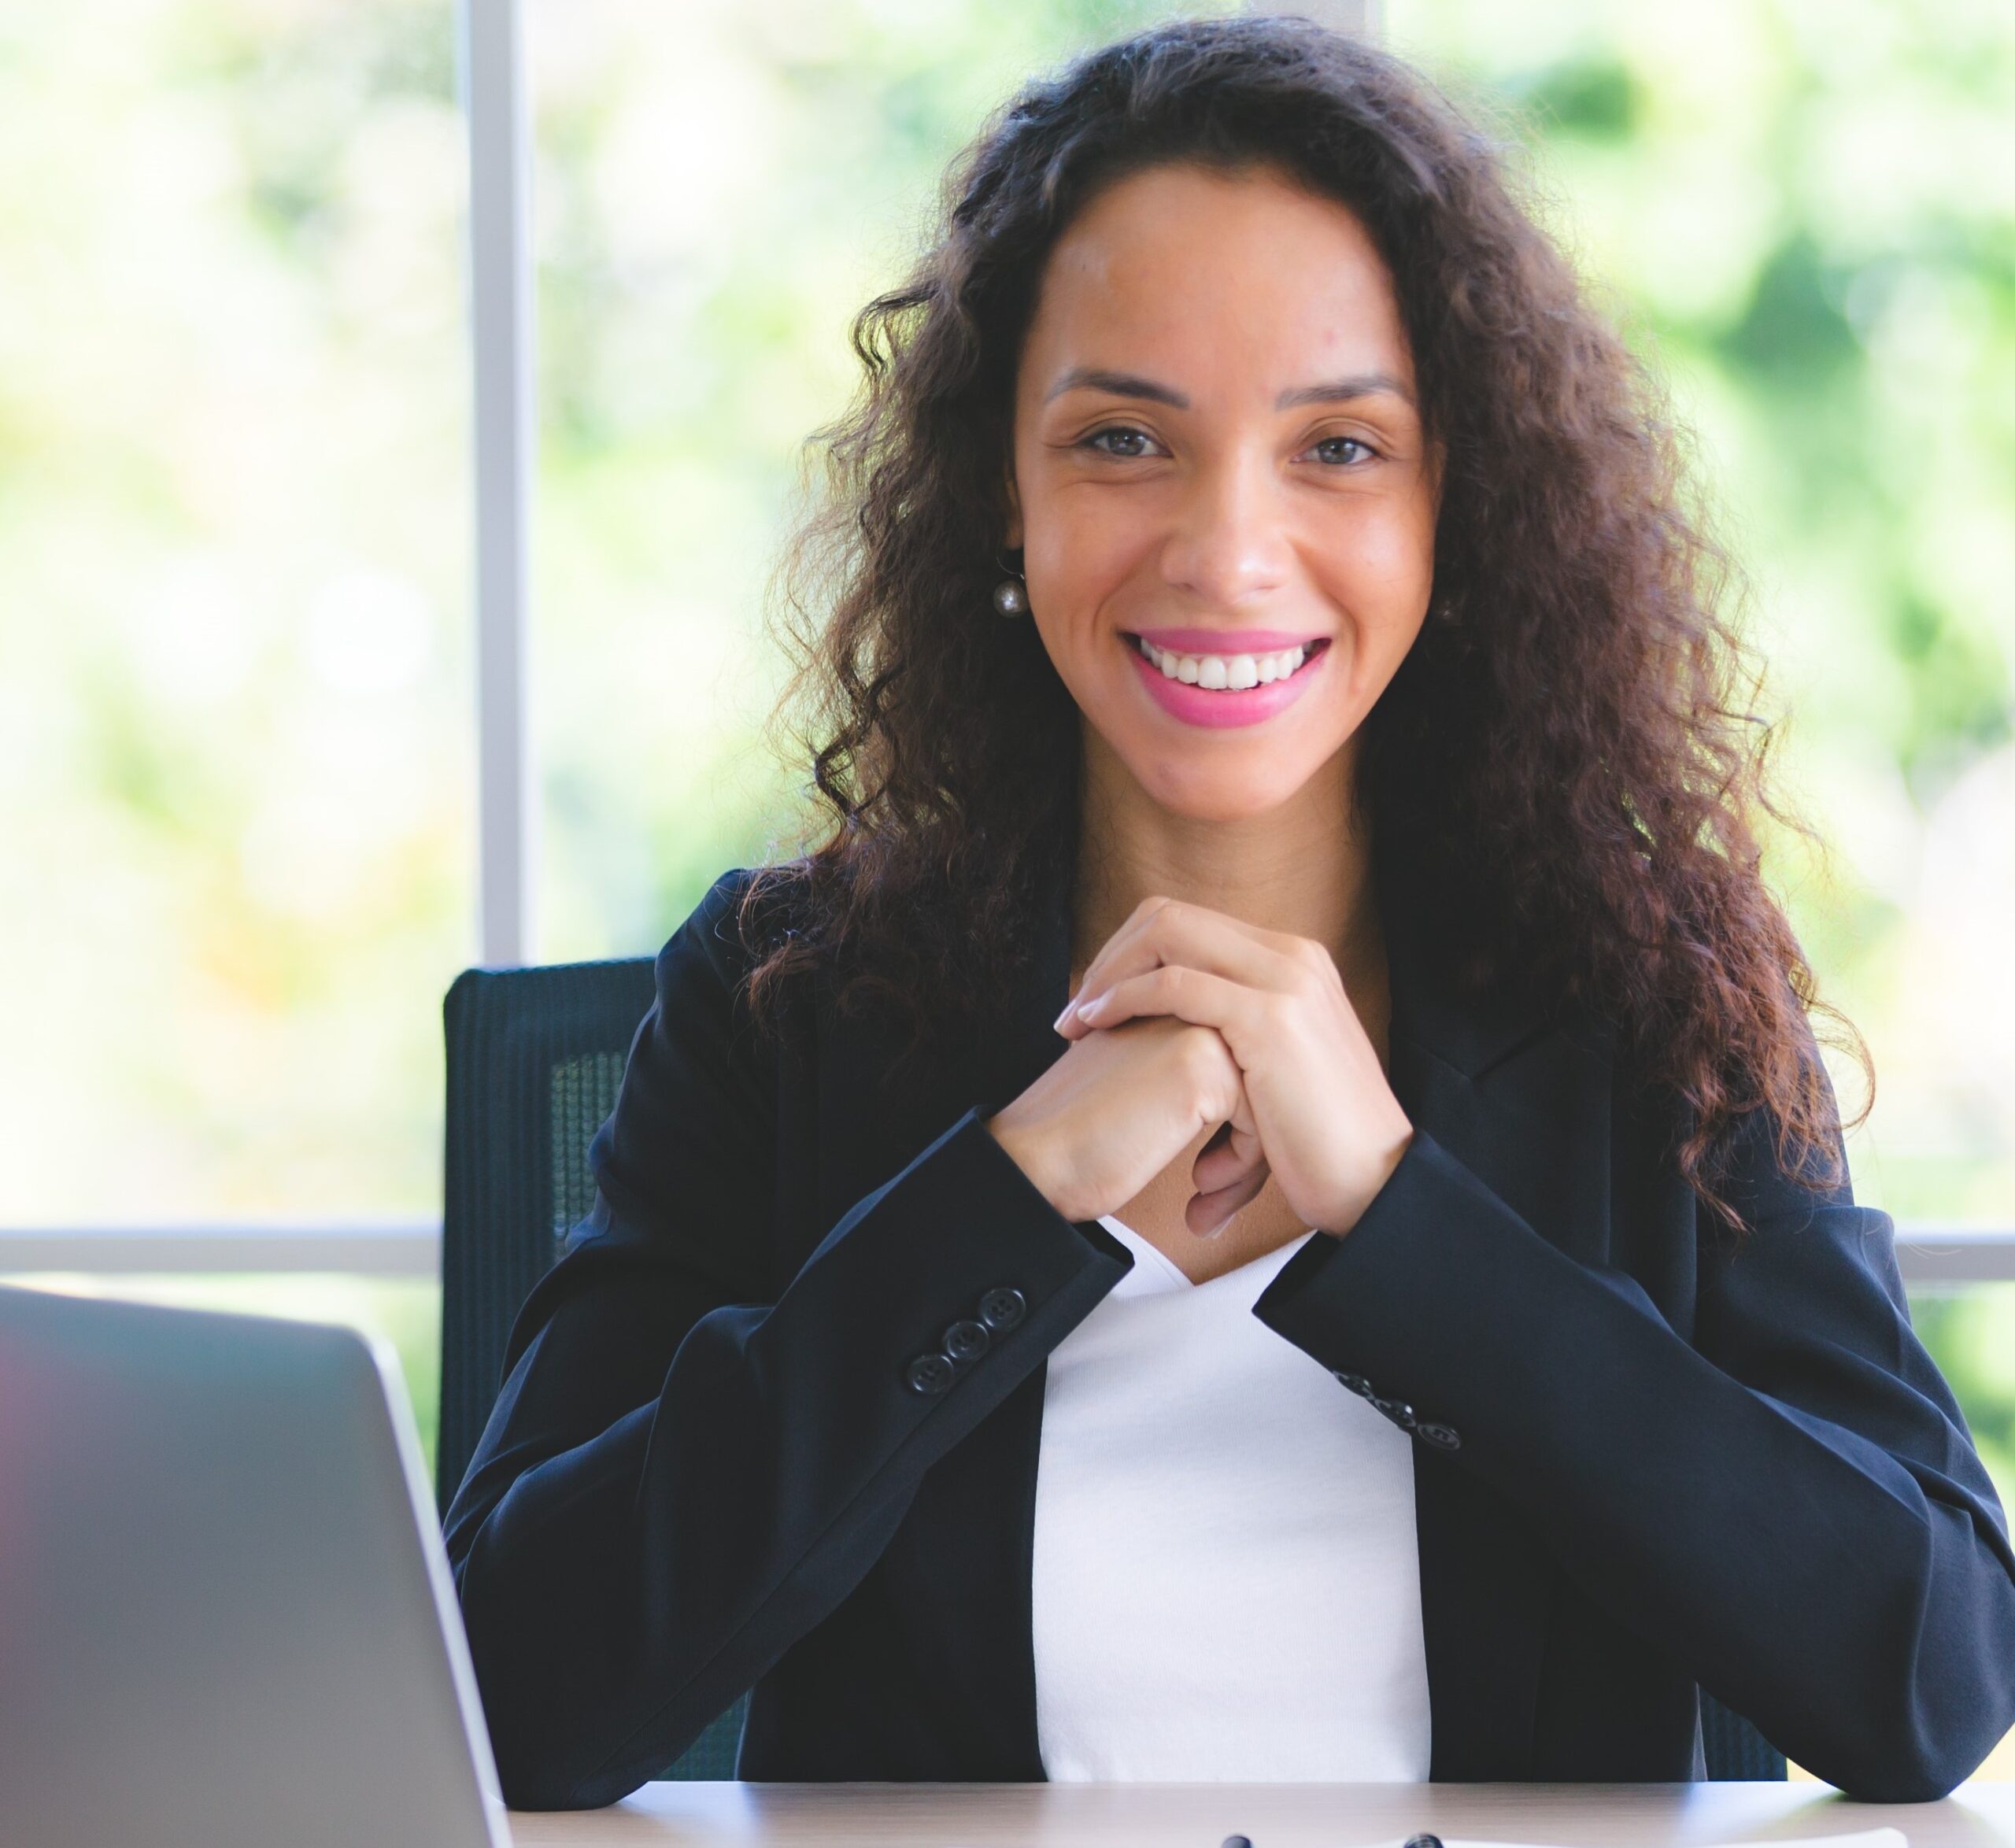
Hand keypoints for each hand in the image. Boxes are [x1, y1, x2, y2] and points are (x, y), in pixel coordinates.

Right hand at [984, 1013, 1262, 1234]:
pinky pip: (1259, 1118)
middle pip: (1262, 1076)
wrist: (1037, 1159)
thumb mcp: (1148, 1093)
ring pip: (1267, 1096)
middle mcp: (1187, 1004)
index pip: (1245, 1062)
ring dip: (1251, 1157)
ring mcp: (1195, 1026)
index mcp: (1172, 1005)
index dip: (1240, 1125)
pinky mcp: (1200, 1062)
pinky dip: (1242, 1163)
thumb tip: (1257, 1123)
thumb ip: (1194, 1081)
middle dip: (1253, 1141)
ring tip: (1212, 1193)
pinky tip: (1202, 1190)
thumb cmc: (1082, 1139)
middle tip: (1217, 1189)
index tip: (1215, 1174)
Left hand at [1054, 895, 1411, 1237]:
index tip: (1094, 1000)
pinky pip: (1175, 984)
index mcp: (1293, 961)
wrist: (1376, 1182)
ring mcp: (1284, 981)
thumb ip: (1237, 1036)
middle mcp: (1291, 956)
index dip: (1130, 954)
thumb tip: (1185, 1034)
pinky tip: (1098, 1026)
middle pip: (1170, 915)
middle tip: (1074, 1008)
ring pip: (1167, 934)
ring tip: (1075, 1023)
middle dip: (1111, 956)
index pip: (1189, 922)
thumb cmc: (1322, 1143)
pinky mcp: (1270, 1019)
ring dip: (1108, 974)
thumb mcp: (1279, 1068)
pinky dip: (1125, 998)